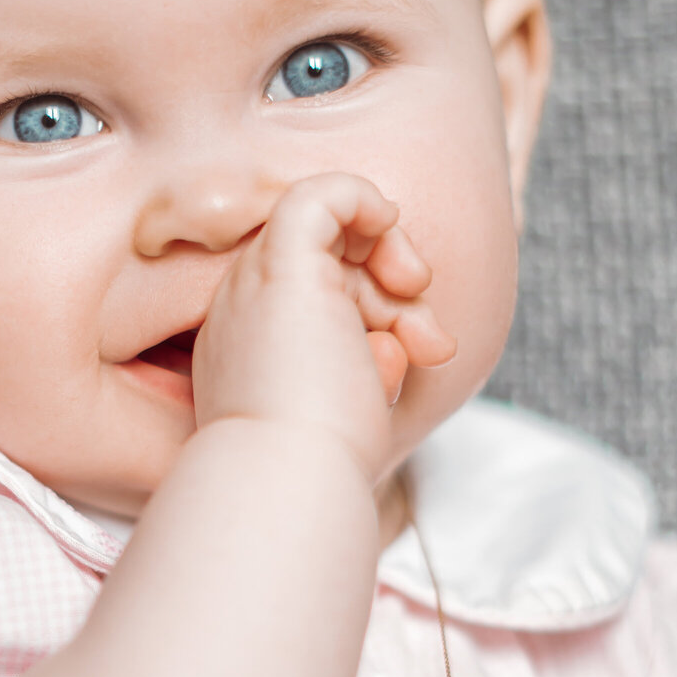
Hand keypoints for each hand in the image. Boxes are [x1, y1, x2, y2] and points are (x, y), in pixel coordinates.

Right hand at [191, 173, 455, 477]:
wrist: (288, 481)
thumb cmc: (317, 471)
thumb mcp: (355, 414)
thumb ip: (371, 373)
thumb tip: (395, 345)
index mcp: (253, 351)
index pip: (318, 301)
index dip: (381, 313)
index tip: (424, 353)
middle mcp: (245, 313)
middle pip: (327, 264)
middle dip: (393, 290)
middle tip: (431, 340)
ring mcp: (256, 285)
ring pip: (325, 226)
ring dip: (387, 251)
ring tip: (417, 298)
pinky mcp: (280, 264)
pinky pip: (318, 195)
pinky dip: (361, 198)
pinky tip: (390, 225)